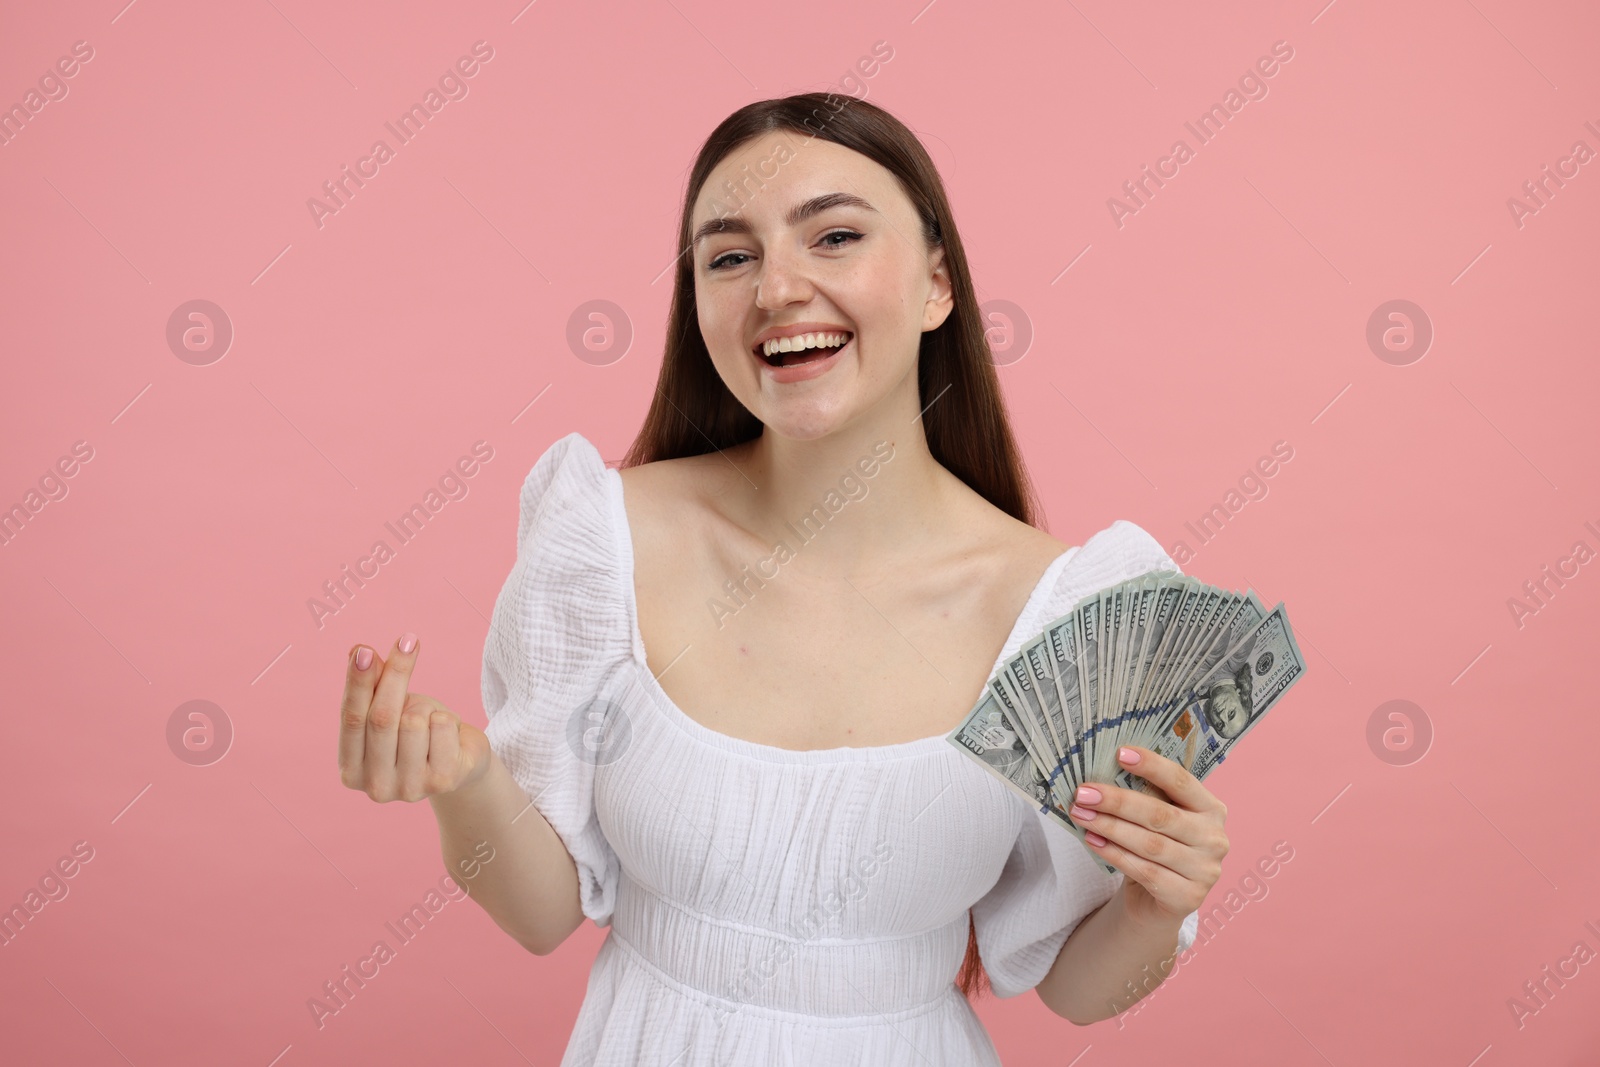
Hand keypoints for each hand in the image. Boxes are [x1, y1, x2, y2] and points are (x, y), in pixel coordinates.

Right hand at [338, 633, 491, 801]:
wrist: (459, 763)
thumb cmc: (415, 733)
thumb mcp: (390, 708)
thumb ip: (373, 685)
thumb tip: (359, 652)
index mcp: (351, 770)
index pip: (350, 719)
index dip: (358, 682)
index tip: (364, 650)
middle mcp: (376, 787)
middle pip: (382, 717)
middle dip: (395, 674)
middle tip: (408, 641)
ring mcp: (410, 789)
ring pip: (414, 721)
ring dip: (425, 707)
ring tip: (429, 720)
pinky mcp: (443, 781)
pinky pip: (443, 726)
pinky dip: (447, 718)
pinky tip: (447, 735)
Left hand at [1066, 745, 1227, 928]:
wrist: (1158, 901)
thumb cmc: (1157, 848)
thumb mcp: (1157, 819)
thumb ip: (1144, 797)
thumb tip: (1102, 773)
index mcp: (1212, 809)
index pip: (1181, 781)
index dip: (1152, 766)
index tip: (1120, 753)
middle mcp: (1214, 838)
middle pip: (1160, 815)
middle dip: (1117, 801)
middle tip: (1083, 793)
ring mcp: (1205, 871)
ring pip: (1150, 844)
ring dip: (1109, 827)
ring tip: (1081, 814)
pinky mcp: (1187, 897)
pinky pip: (1144, 871)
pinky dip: (1114, 854)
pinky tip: (1093, 841)